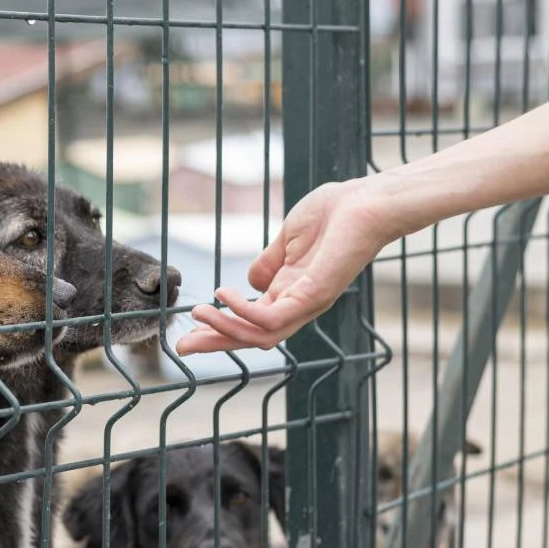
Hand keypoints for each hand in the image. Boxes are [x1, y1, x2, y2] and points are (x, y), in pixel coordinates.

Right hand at [175, 179, 399, 354]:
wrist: (367, 201)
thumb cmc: (334, 213)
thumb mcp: (288, 239)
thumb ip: (269, 263)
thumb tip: (250, 281)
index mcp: (290, 293)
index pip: (250, 321)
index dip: (219, 328)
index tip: (190, 330)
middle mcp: (298, 305)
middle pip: (251, 338)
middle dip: (215, 343)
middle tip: (181, 346)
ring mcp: (307, 304)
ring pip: (259, 336)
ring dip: (224, 329)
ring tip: (198, 313)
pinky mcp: (313, 296)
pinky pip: (272, 318)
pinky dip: (243, 312)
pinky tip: (224, 295)